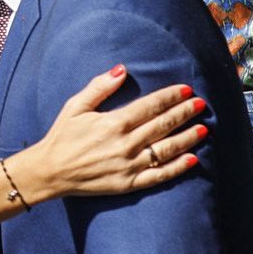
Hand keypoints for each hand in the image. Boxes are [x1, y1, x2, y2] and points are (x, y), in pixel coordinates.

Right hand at [20, 66, 206, 199]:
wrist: (49, 172)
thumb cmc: (62, 136)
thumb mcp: (75, 106)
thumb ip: (100, 87)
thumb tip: (122, 70)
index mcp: (114, 123)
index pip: (151, 106)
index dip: (171, 97)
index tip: (187, 90)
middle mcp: (125, 144)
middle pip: (163, 125)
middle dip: (184, 113)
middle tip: (201, 104)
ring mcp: (129, 165)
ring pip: (166, 149)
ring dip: (187, 138)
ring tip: (203, 129)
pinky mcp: (129, 183)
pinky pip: (158, 175)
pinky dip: (177, 168)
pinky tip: (193, 160)